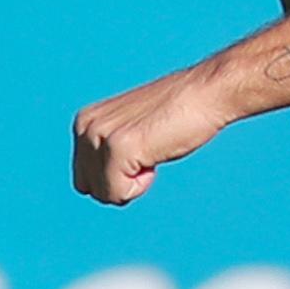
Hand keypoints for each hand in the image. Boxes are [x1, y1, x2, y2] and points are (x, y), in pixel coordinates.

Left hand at [71, 64, 231, 204]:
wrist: (204, 94)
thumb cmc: (178, 114)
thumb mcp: (130, 131)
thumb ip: (109, 149)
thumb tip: (100, 184)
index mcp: (85, 122)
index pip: (85, 177)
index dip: (116, 176)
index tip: (140, 151)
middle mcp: (85, 127)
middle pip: (91, 188)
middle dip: (120, 183)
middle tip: (147, 154)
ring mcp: (99, 137)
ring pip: (104, 194)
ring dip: (132, 183)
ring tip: (152, 151)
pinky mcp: (118, 148)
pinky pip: (118, 193)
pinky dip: (141, 185)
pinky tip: (155, 155)